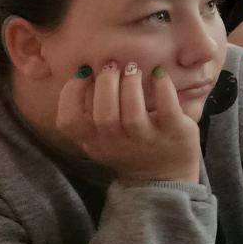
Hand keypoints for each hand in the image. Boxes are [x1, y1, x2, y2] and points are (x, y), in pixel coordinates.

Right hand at [56, 60, 200, 182]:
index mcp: (93, 143)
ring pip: (132, 113)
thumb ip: (90, 114)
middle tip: (113, 66)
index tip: (84, 72)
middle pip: (103, 115)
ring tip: (132, 69)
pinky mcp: (173, 132)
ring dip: (130, 84)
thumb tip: (85, 71)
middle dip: (106, 83)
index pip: (69, 122)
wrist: (163, 177)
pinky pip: (167, 108)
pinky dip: (162, 87)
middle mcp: (117, 144)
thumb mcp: (101, 139)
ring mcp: (146, 140)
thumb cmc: (129, 147)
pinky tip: (159, 74)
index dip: (71, 93)